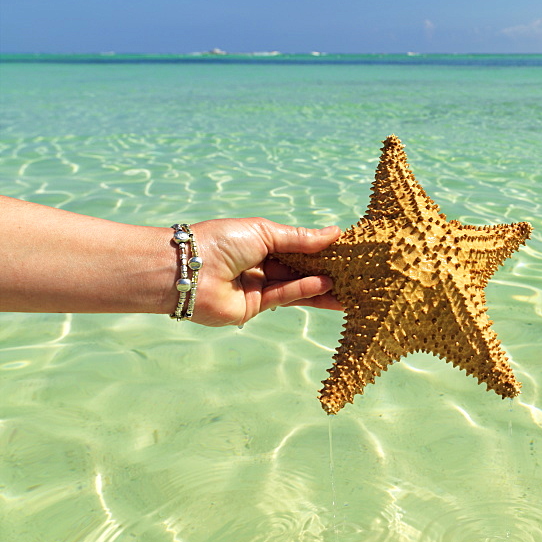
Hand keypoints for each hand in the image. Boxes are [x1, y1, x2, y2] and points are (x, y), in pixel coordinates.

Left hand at [188, 218, 342, 326]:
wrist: (186, 270)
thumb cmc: (220, 241)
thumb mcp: (265, 232)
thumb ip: (300, 238)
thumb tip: (335, 233)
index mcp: (258, 242)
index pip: (296, 246)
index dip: (319, 248)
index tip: (345, 248)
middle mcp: (259, 265)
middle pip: (299, 268)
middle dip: (325, 269)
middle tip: (355, 270)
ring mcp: (257, 287)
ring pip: (296, 286)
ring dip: (321, 285)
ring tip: (349, 283)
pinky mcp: (254, 308)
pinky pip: (284, 297)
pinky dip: (305, 291)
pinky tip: (325, 284)